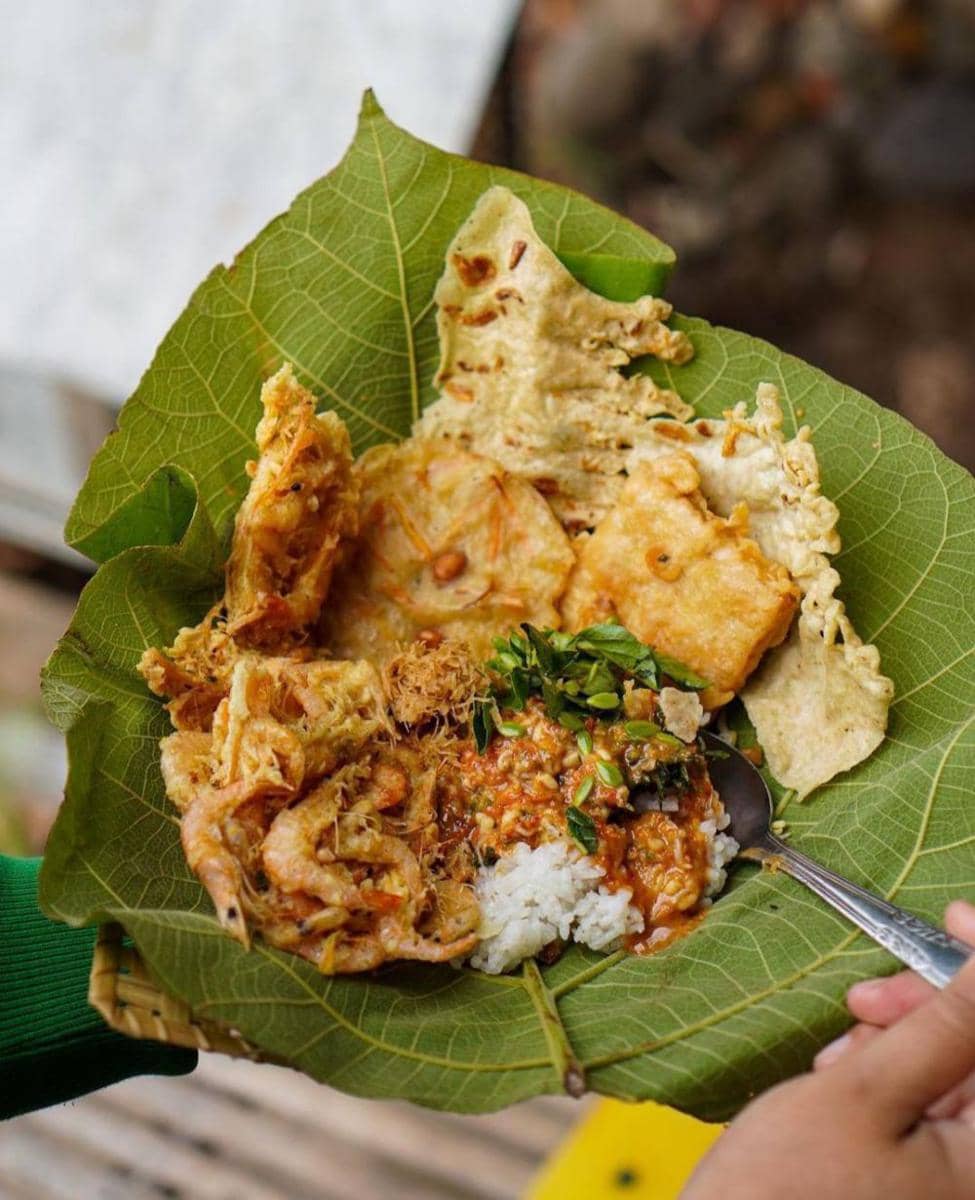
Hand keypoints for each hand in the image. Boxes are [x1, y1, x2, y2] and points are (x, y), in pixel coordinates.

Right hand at [679, 902, 974, 1199]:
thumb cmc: (787, 1188)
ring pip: (947, 1071)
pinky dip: (882, 1077)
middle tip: (863, 999)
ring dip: (893, 1044)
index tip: (949, 918)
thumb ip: (943, 1027)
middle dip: (925, 1010)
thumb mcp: (864, 1095)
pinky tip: (837, 1081)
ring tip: (835, 1061)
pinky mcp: (915, 1174)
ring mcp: (947, 1175)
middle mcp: (974, 1170)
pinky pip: (922, 1103)